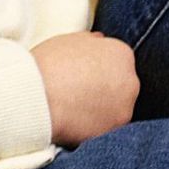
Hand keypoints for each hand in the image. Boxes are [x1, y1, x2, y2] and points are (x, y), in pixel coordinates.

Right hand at [30, 31, 139, 146]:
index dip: (99, 69)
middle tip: (79, 93)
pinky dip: (95, 126)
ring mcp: (126, 107)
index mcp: (122, 53)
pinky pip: (107, 127)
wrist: (37, 97)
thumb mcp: (70, 40)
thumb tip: (99, 41)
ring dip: (102, 109)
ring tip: (76, 109)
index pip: (118, 61)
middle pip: (122, 85)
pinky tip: (76, 122)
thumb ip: (91, 41)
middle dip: (105, 89)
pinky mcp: (115, 129)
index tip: (84, 75)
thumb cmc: (49, 65)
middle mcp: (131, 80)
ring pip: (116, 108)